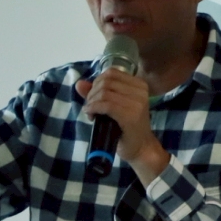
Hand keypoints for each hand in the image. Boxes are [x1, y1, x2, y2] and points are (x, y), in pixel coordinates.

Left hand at [75, 66, 167, 180]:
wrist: (140, 147)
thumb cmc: (126, 126)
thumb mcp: (113, 105)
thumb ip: (97, 93)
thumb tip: (79, 83)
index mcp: (139, 84)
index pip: (111, 73)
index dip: (97, 83)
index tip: (94, 96)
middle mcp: (140, 90)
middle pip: (106, 81)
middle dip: (92, 93)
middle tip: (90, 106)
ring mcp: (137, 103)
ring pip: (104, 93)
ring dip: (92, 102)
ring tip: (91, 112)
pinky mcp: (130, 115)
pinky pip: (105, 105)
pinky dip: (93, 108)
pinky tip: (91, 115)